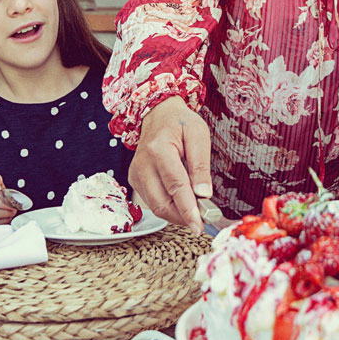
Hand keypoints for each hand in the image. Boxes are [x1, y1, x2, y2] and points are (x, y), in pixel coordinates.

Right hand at [129, 97, 211, 231]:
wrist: (158, 114)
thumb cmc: (180, 123)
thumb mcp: (199, 135)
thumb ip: (201, 165)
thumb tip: (203, 194)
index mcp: (159, 149)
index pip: (175, 186)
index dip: (188, 209)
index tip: (199, 225)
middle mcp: (142, 163)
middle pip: (161, 202)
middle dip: (182, 217)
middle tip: (201, 220)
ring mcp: (136, 173)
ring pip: (155, 206)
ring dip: (176, 214)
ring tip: (194, 209)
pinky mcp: (134, 179)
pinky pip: (152, 201)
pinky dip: (168, 206)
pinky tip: (180, 199)